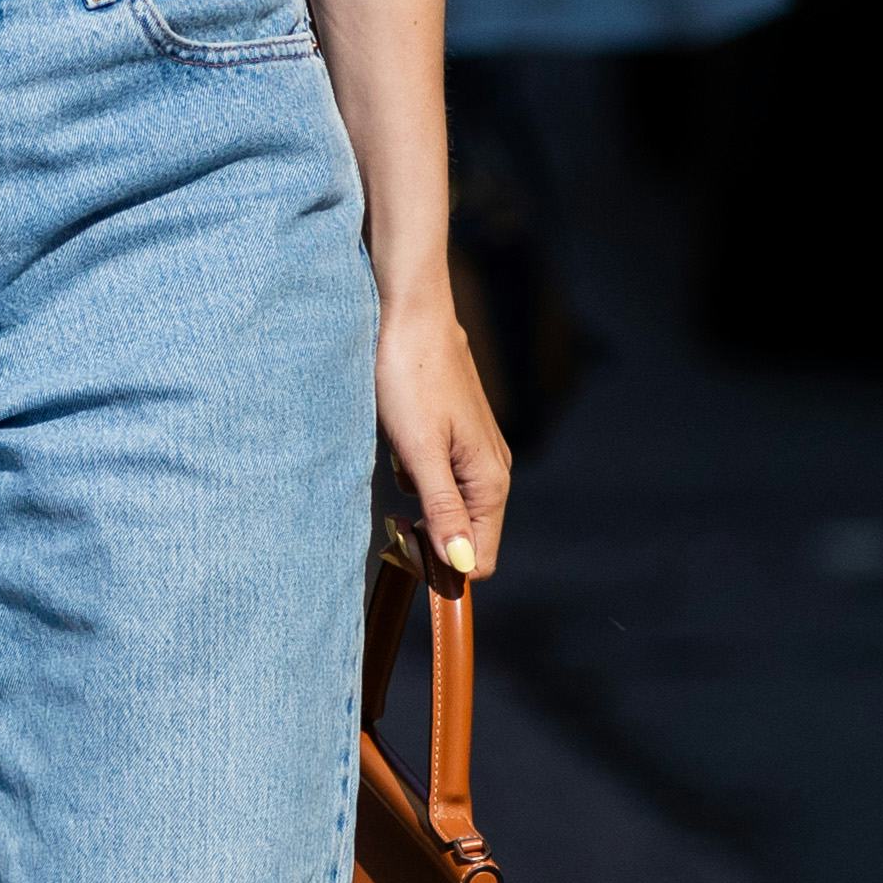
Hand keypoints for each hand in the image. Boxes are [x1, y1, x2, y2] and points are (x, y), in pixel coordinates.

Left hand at [376, 284, 510, 583]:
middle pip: (465, 536)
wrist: (410, 314)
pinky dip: (415, 472)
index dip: (444, 568)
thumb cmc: (412, 376)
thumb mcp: (420, 450)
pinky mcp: (455, 436)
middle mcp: (491, 470)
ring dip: (418, 504)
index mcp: (490, 480)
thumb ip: (443, 509)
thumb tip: (462, 565)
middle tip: (391, 519)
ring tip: (396, 465)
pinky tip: (400, 443)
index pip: (480, 557)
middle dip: (429, 538)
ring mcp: (474, 452)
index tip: (406, 551)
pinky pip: (436, 477)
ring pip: (448, 506)